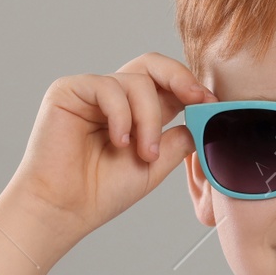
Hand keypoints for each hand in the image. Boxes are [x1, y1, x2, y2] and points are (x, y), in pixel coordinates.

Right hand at [2, 53, 213, 243]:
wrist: (64, 209)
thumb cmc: (101, 191)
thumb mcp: (154, 165)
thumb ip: (178, 139)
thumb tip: (202, 119)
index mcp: (135, 111)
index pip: (166, 83)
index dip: (191, 87)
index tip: (211, 103)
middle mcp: (114, 97)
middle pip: (152, 64)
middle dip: (181, 77)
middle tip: (197, 99)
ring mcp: (91, 92)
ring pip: (136, 82)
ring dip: (149, 118)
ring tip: (143, 152)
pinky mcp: (68, 91)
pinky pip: (107, 87)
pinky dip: (121, 115)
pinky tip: (119, 141)